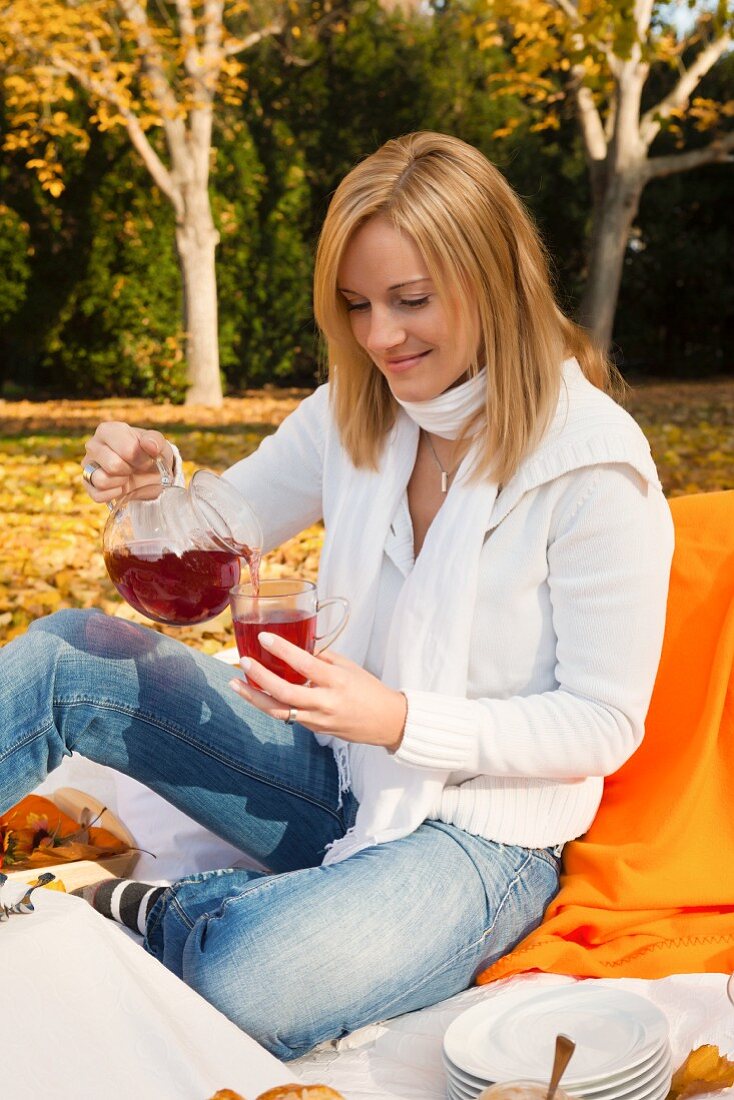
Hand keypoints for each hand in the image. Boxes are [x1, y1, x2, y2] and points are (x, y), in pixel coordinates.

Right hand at [82, 422, 174, 504]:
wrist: (148, 474)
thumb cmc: (150, 454)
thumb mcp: (158, 445)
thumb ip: (155, 440)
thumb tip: (150, 445)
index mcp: (107, 431)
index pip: (127, 450)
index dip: (141, 459)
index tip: (145, 458)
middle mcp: (93, 446)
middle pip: (113, 465)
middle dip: (130, 470)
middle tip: (134, 468)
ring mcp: (88, 465)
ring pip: (101, 480)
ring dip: (120, 482)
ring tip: (125, 476)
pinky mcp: (88, 485)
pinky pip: (97, 495)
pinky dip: (114, 494)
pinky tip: (120, 487)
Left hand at [229, 632, 407, 751]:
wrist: (387, 722)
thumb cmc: (369, 690)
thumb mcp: (349, 667)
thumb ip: (322, 657)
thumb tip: (298, 646)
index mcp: (337, 681)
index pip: (305, 664)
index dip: (282, 650)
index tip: (264, 638)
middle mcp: (326, 702)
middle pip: (285, 692)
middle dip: (260, 677)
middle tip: (244, 662)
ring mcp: (318, 719)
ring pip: (279, 711)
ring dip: (254, 697)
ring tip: (236, 683)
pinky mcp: (314, 729)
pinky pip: (288, 716)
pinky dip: (270, 704)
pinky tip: (257, 693)